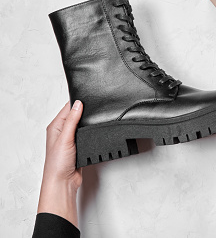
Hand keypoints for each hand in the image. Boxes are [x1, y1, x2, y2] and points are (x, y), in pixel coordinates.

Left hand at [37, 100, 82, 227]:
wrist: (63, 182)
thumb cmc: (57, 164)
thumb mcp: (65, 138)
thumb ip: (72, 120)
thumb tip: (78, 104)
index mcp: (55, 127)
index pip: (67, 108)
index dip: (77, 103)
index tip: (88, 99)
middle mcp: (62, 132)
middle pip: (75, 115)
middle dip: (84, 111)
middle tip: (93, 109)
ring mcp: (70, 139)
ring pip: (81, 124)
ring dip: (87, 123)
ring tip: (93, 120)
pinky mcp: (78, 146)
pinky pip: (86, 134)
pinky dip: (90, 132)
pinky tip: (93, 132)